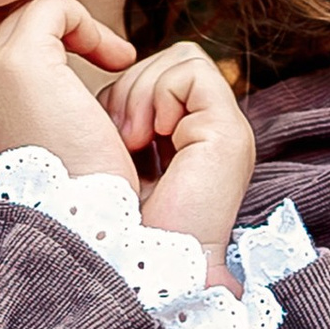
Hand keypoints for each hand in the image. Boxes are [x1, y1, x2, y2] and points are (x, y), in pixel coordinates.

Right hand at [0, 0, 138, 186]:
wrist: (83, 229)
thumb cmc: (73, 193)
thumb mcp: (37, 138)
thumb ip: (29, 97)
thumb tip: (54, 51)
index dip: (29, 27)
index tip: (75, 34)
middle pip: (0, 14)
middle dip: (50, 16)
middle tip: (94, 30)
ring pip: (29, 8)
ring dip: (78, 26)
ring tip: (115, 59)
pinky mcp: (18, 64)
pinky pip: (53, 8)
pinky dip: (89, 26)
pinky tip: (117, 60)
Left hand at [104, 42, 256, 284]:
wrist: (134, 269)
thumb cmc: (106, 221)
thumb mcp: (107, 157)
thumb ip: (115, 120)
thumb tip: (102, 79)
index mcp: (187, 141)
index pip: (158, 80)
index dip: (122, 92)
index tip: (104, 134)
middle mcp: (211, 132)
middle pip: (168, 62)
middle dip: (129, 87)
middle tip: (118, 136)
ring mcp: (225, 130)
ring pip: (180, 60)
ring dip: (141, 91)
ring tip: (130, 140)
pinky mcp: (228, 132)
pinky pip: (190, 72)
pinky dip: (160, 96)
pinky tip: (147, 138)